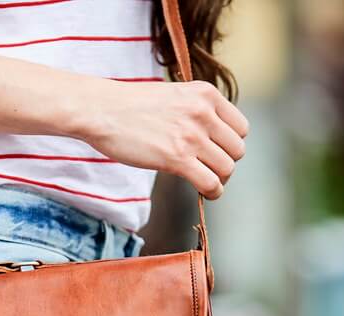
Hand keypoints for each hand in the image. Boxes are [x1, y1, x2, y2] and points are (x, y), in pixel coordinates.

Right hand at [79, 80, 248, 199]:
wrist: (103, 110)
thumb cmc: (130, 106)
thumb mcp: (173, 96)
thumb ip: (195, 111)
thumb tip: (207, 136)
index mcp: (206, 94)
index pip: (241, 127)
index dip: (230, 145)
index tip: (216, 153)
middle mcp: (203, 113)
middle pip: (237, 149)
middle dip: (225, 163)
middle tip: (209, 170)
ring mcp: (191, 136)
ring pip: (227, 168)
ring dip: (219, 180)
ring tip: (206, 183)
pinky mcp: (177, 158)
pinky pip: (210, 182)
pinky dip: (213, 192)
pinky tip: (206, 193)